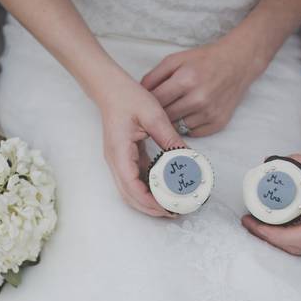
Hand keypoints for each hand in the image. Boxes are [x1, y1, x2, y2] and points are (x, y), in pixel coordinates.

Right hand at [97, 78, 186, 217]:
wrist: (111, 87)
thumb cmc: (128, 97)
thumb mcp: (154, 115)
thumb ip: (170, 138)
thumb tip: (188, 158)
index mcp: (119, 153)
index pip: (131, 187)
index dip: (149, 202)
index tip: (167, 207)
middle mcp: (115, 161)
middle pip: (129, 196)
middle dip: (150, 208)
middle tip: (174, 212)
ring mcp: (118, 160)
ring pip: (131, 190)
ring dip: (149, 200)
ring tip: (171, 204)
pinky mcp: (125, 157)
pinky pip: (136, 179)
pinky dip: (149, 188)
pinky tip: (166, 188)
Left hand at [140, 36, 260, 136]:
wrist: (237, 63)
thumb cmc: (205, 60)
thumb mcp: (176, 60)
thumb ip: (154, 76)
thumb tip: (139, 94)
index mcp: (186, 79)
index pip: (156, 101)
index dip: (147, 103)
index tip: (145, 104)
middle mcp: (198, 98)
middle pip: (165, 116)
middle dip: (159, 113)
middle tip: (158, 108)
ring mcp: (209, 113)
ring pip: (178, 127)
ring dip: (173, 121)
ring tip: (176, 108)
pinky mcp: (218, 123)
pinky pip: (193, 132)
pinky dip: (188, 126)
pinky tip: (190, 113)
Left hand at [242, 150, 300, 254]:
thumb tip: (276, 163)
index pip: (300, 238)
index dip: (271, 234)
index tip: (253, 222)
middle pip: (299, 249)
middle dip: (270, 238)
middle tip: (250, 222)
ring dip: (281, 239)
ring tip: (261, 222)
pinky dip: (295, 236)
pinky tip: (281, 223)